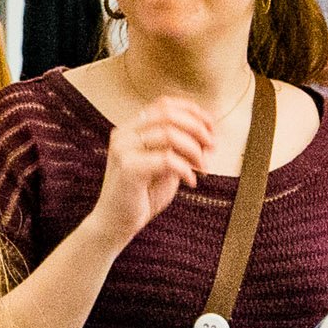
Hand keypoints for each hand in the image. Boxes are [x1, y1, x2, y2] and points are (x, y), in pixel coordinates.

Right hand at [90, 96, 213, 245]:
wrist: (115, 224)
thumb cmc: (141, 196)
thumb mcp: (165, 166)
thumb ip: (180, 149)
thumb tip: (208, 136)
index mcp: (131, 129)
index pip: (164, 104)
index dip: (192, 111)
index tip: (211, 127)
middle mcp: (124, 134)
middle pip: (168, 114)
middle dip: (197, 128)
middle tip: (212, 146)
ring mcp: (124, 149)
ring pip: (169, 134)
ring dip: (194, 150)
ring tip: (202, 167)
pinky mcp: (129, 168)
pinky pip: (167, 159)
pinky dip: (186, 169)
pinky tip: (191, 182)